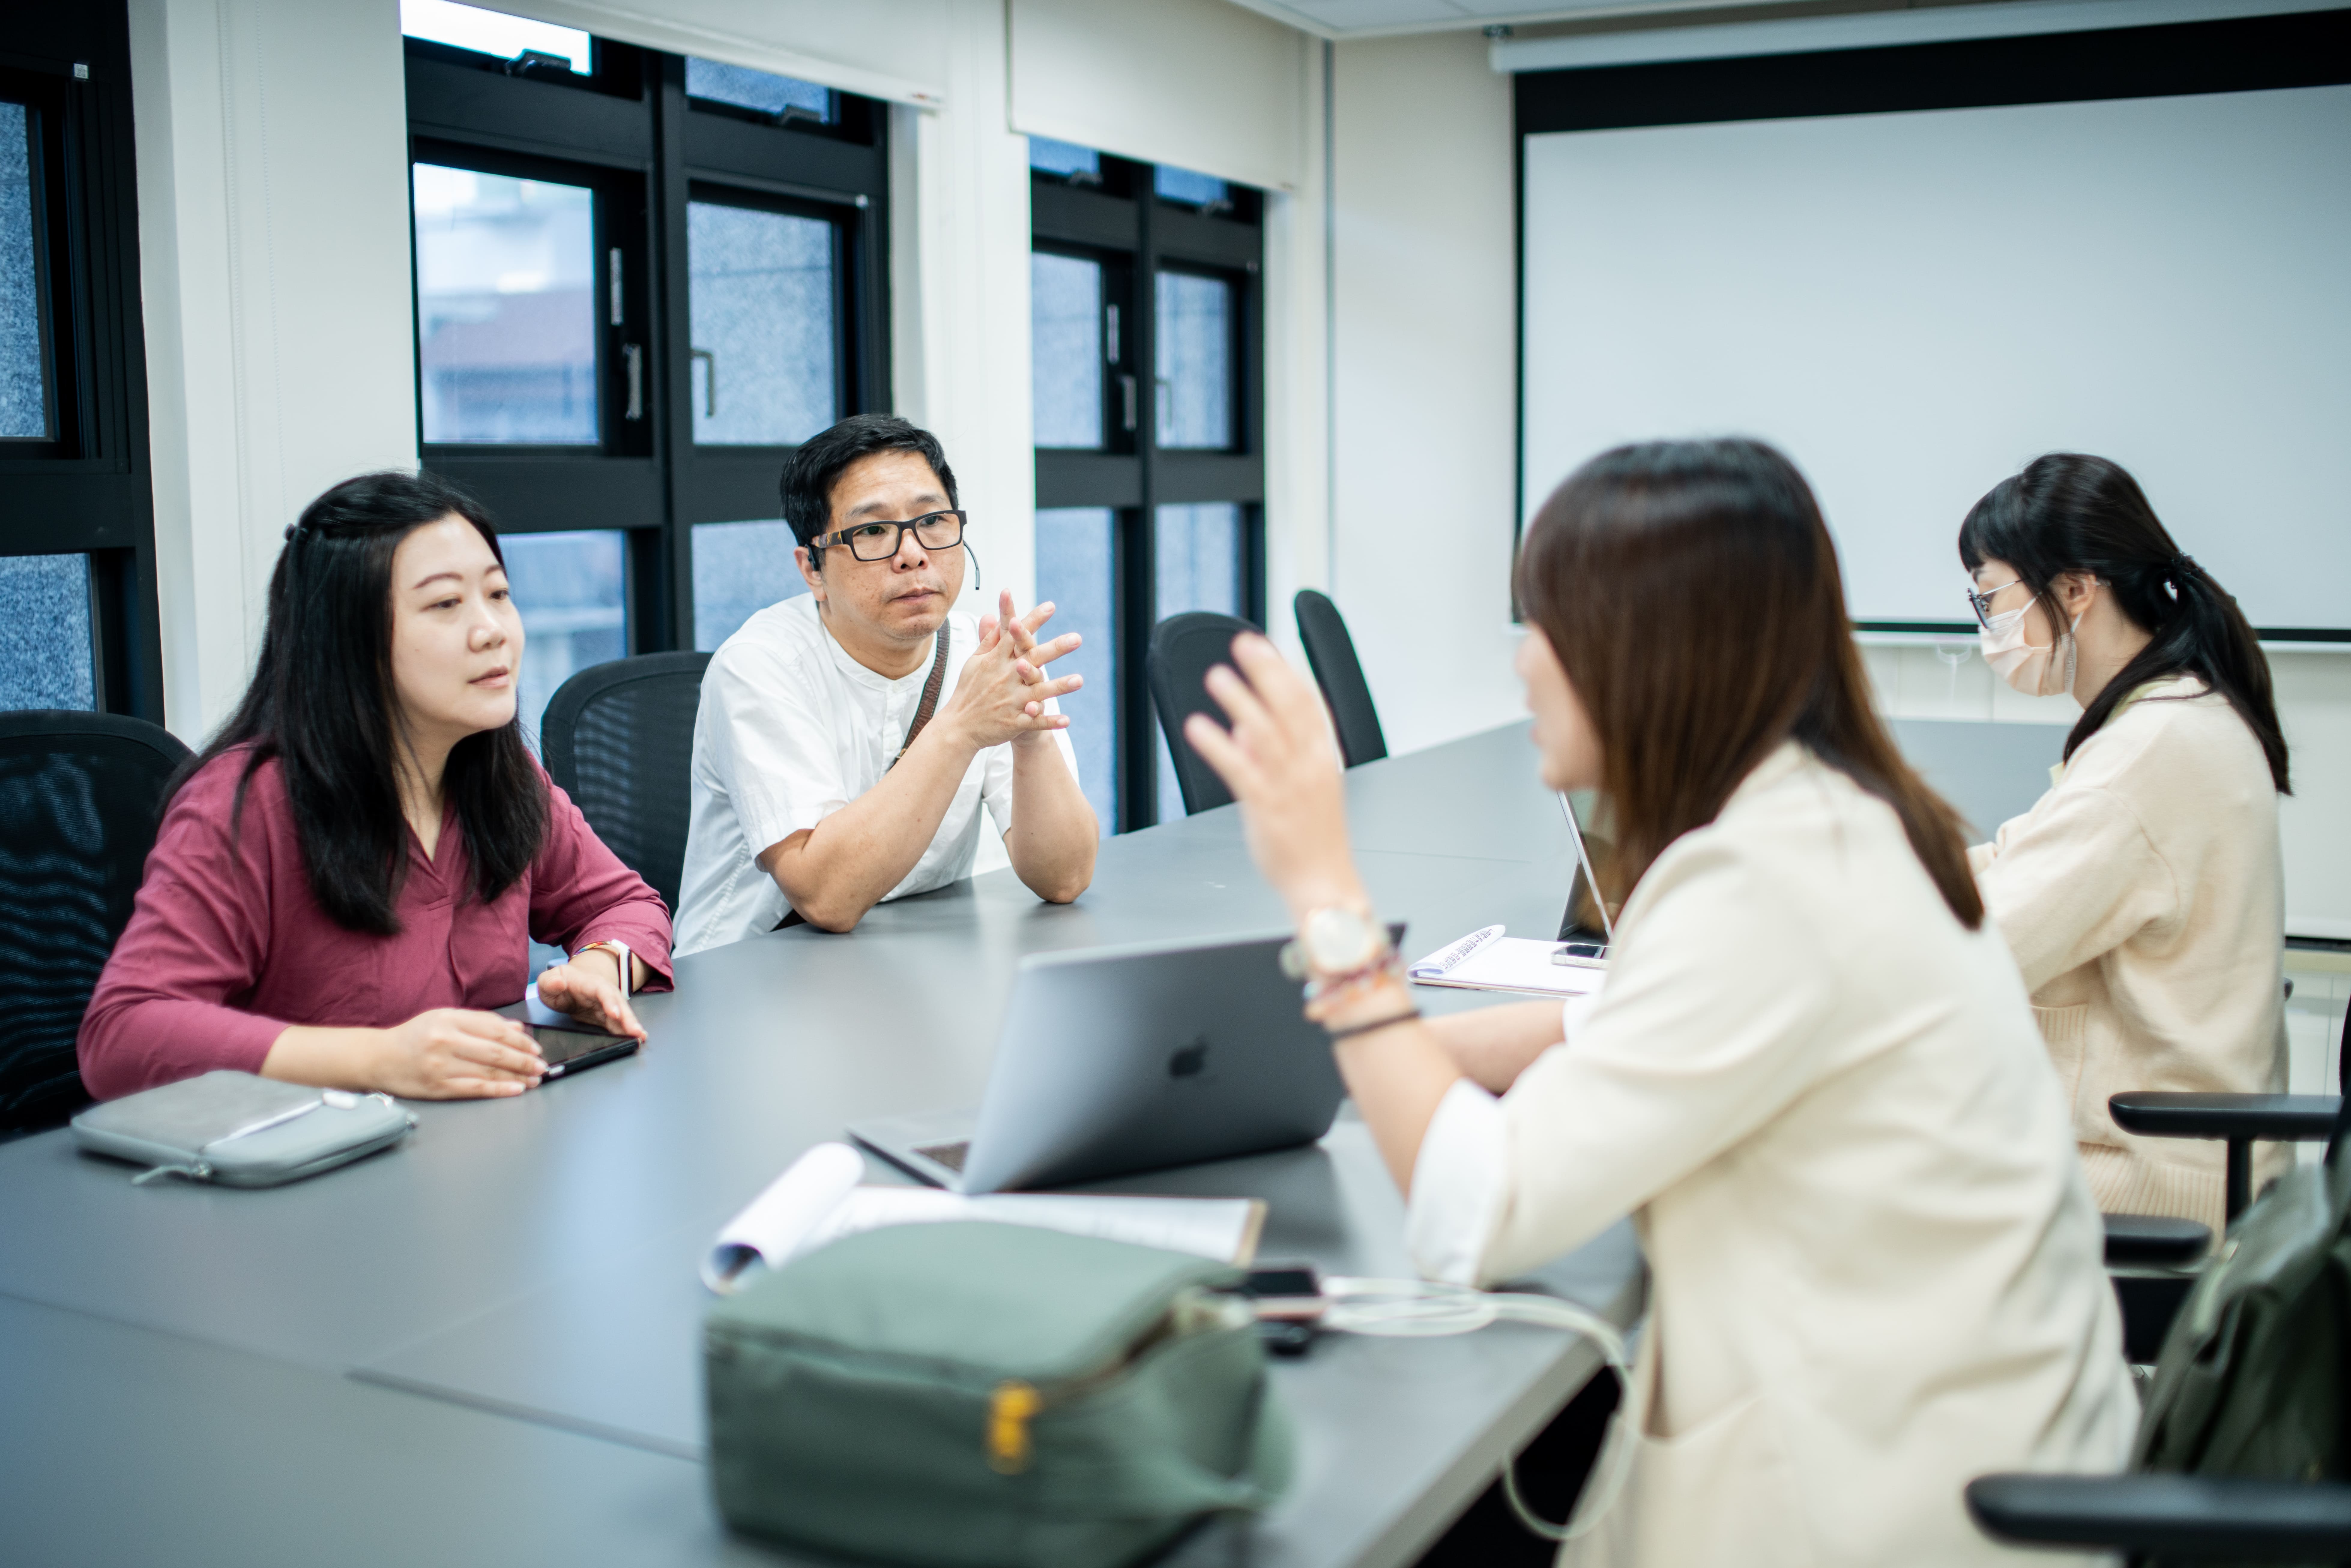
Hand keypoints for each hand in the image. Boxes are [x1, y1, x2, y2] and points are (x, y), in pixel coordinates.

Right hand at [368, 1008, 543, 1098]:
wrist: (378, 1057)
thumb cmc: (414, 1036)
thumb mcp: (445, 1018)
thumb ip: (481, 1021)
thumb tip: (516, 1028)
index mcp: (450, 1019)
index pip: (496, 1029)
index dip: (521, 1041)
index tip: (535, 1048)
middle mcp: (446, 1040)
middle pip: (496, 1051)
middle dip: (524, 1061)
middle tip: (541, 1066)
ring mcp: (441, 1065)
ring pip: (488, 1071)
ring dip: (517, 1077)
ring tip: (534, 1079)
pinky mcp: (437, 1086)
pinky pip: (474, 1089)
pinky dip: (498, 1090)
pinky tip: (515, 1089)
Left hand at [536, 952, 646, 1040]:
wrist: (567, 983)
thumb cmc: (558, 982)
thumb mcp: (547, 980)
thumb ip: (549, 982)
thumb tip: (558, 983)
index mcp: (588, 983)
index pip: (601, 991)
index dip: (609, 1001)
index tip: (615, 1013)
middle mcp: (603, 992)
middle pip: (618, 1004)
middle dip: (628, 1018)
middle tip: (636, 1031)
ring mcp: (607, 1004)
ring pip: (621, 1015)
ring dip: (631, 1026)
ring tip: (640, 1037)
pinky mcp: (607, 1016)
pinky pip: (618, 1024)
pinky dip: (627, 1031)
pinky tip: (635, 1039)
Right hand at [947, 594, 1082, 750]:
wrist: (958, 727)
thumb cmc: (968, 690)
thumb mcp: (975, 661)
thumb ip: (989, 639)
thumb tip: (993, 615)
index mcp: (996, 661)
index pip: (1016, 636)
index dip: (1033, 620)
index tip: (1050, 606)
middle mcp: (1005, 678)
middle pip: (1033, 659)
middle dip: (1055, 649)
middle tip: (1076, 638)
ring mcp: (1010, 701)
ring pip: (1038, 691)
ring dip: (1059, 686)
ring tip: (1079, 680)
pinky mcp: (1014, 722)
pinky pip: (1035, 722)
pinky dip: (1050, 721)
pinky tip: (1067, 720)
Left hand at [1182, 632, 1366, 921]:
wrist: (1324, 884)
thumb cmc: (1314, 840)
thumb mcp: (1303, 790)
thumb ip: (1273, 757)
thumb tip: (1244, 729)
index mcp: (1323, 759)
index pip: (1308, 704)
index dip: (1286, 671)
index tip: (1266, 647)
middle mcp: (1309, 766)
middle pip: (1290, 707)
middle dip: (1267, 672)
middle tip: (1244, 645)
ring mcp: (1290, 785)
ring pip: (1266, 731)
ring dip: (1241, 700)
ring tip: (1217, 677)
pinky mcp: (1268, 807)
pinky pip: (1241, 770)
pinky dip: (1219, 745)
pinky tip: (1200, 728)